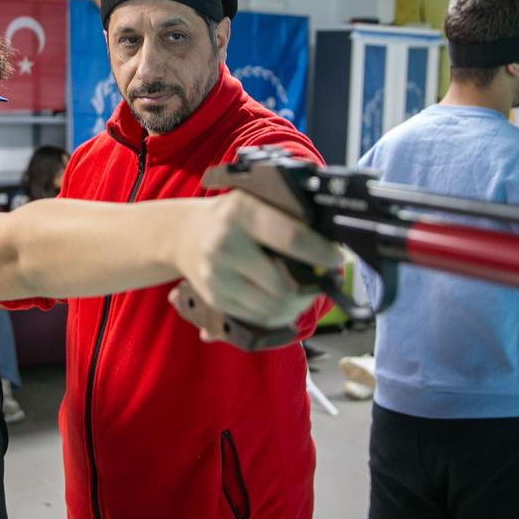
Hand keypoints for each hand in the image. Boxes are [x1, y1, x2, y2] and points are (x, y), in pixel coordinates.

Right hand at [169, 191, 331, 329]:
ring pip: (273, 307)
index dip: (320, 253)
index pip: (291, 238)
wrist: (183, 235)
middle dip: (310, 288)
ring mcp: (217, 275)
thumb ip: (288, 213)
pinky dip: (278, 315)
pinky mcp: (214, 299)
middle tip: (322, 281)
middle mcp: (225, 244)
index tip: (336, 258)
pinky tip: (285, 302)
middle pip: (283, 284)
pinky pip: (258, 318)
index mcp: (242, 212)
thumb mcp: (254, 200)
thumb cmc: (231, 217)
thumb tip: (331, 238)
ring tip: (306, 293)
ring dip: (297, 305)